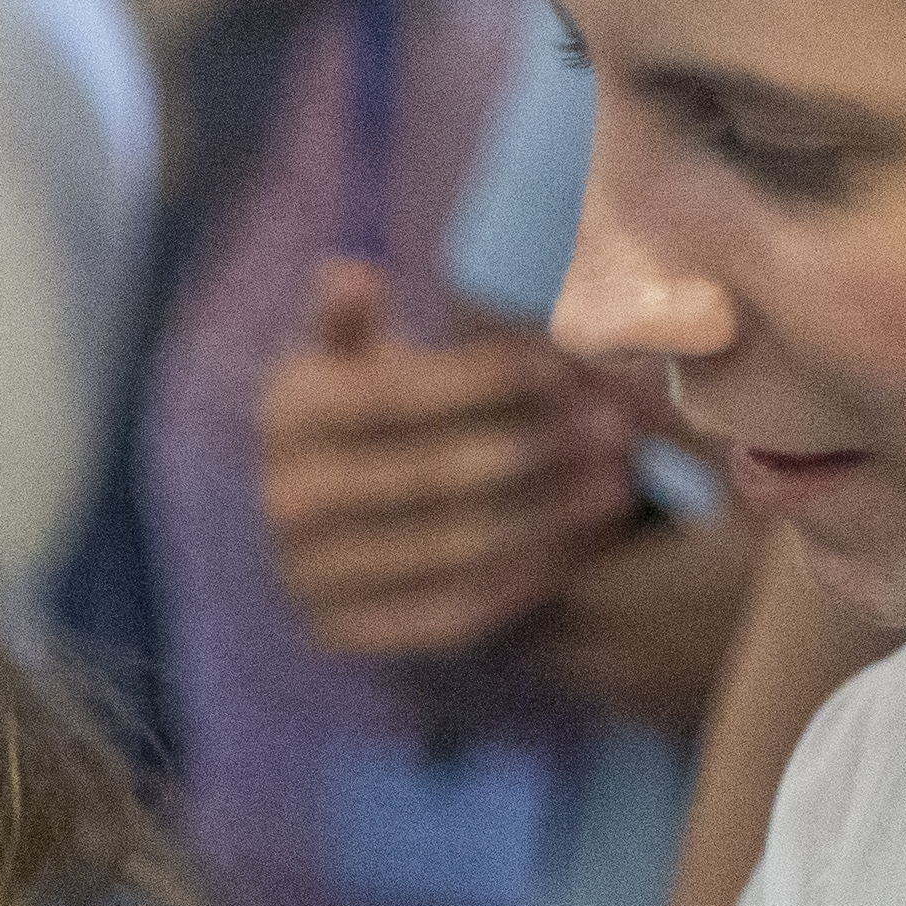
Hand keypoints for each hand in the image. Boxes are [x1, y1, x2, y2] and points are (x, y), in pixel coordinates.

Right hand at [256, 260, 642, 664]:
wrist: (319, 522)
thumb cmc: (361, 414)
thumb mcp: (345, 358)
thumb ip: (348, 319)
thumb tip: (347, 272)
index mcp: (286, 418)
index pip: (401, 397)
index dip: (489, 381)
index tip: (568, 366)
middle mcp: (284, 502)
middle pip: (432, 474)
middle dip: (536, 449)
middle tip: (618, 429)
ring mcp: (307, 575)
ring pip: (451, 546)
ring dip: (548, 516)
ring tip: (621, 484)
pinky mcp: (339, 633)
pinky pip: (448, 610)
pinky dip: (524, 578)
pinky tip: (581, 544)